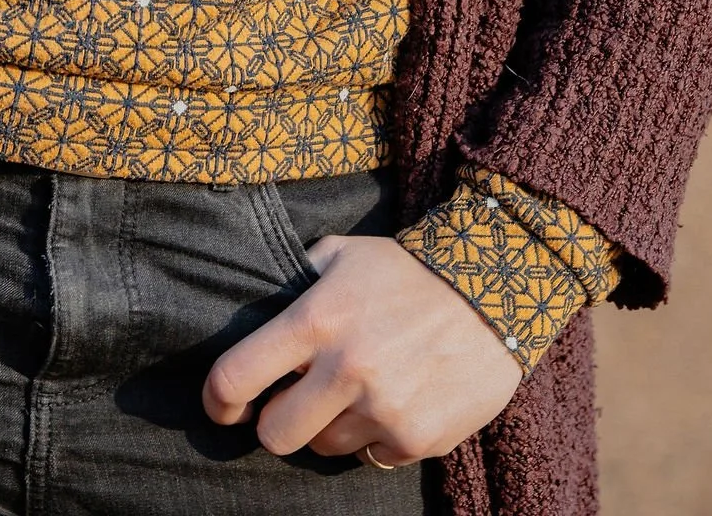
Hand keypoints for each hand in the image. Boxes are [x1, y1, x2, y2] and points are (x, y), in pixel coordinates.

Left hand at [203, 233, 521, 466]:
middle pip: (274, 435)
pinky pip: (371, 457)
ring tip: (358, 390)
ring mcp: (384, 411)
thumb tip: (256, 312)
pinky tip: (394, 400)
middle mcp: (346, 370)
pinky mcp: (418, 440)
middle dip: (276, 421)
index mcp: (317, 320)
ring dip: (330, 426)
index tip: (222, 405)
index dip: (218, 400)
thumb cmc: (407, 270)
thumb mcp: (343, 254)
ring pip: (323, 449)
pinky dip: (374, 437)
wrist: (493, 290)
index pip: (237, 377)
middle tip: (294, 400)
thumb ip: (296, 282)